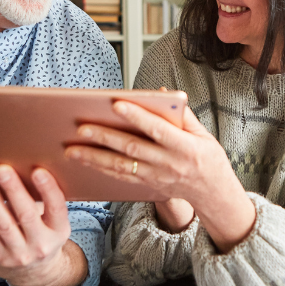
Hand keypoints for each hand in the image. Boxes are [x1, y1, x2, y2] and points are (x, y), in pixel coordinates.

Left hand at [0, 165, 86, 285]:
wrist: (35, 272)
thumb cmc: (43, 234)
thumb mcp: (53, 222)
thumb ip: (45, 202)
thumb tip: (25, 166)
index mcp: (59, 231)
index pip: (56, 208)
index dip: (48, 189)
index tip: (38, 171)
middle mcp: (42, 244)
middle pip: (26, 215)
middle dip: (12, 190)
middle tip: (1, 169)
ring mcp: (20, 254)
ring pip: (3, 224)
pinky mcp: (0, 258)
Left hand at [65, 101, 255, 251]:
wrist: (213, 193)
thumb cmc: (208, 158)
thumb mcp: (202, 134)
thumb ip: (181, 114)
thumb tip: (160, 92)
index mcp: (184, 146)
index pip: (157, 129)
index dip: (137, 116)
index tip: (116, 104)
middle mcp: (168, 163)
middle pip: (132, 148)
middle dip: (105, 138)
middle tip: (81, 129)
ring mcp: (156, 177)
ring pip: (121, 167)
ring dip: (94, 158)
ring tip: (71, 150)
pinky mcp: (148, 186)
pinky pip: (121, 178)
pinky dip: (101, 170)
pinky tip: (85, 162)